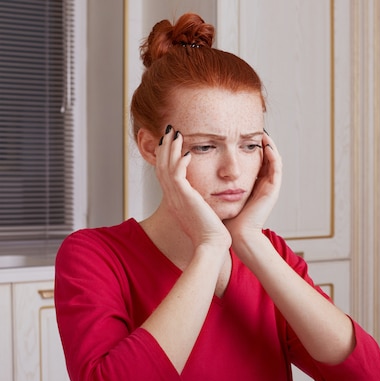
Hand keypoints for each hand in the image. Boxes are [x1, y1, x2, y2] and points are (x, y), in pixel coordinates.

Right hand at [155, 126, 230, 248]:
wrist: (211, 245)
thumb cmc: (210, 233)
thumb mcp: (202, 213)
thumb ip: (200, 202)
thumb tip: (205, 197)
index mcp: (175, 200)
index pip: (165, 173)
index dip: (166, 157)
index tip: (171, 143)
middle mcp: (172, 197)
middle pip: (161, 167)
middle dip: (165, 147)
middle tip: (169, 131)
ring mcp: (176, 197)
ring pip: (167, 167)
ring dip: (171, 148)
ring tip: (175, 133)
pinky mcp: (185, 197)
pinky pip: (177, 175)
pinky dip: (180, 162)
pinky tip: (187, 152)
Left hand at [224, 131, 281, 238]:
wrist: (237, 234)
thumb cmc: (227, 218)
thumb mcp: (220, 194)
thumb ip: (215, 182)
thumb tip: (198, 168)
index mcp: (253, 185)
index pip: (254, 161)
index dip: (250, 147)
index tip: (241, 135)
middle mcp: (263, 184)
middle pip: (266, 158)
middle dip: (261, 143)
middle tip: (254, 129)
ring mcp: (270, 187)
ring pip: (275, 159)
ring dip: (270, 145)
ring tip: (262, 133)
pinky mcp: (273, 189)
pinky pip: (277, 167)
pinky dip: (273, 154)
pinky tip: (266, 145)